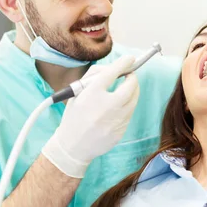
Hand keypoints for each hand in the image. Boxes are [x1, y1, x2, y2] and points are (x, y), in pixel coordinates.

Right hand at [42, 56, 139, 177]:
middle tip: (129, 75)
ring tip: (126, 89)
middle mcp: (105, 106)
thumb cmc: (74, 117)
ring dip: (132, 91)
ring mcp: (115, 120)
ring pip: (133, 100)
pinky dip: (127, 106)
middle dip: (132, 77)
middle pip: (130, 86)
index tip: (129, 59)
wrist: (73, 147)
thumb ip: (94, 77)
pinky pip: (129, 113)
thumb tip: (114, 68)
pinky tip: (118, 107)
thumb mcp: (76, 93)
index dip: (123, 63)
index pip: (112, 73)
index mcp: (91, 95)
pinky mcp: (121, 130)